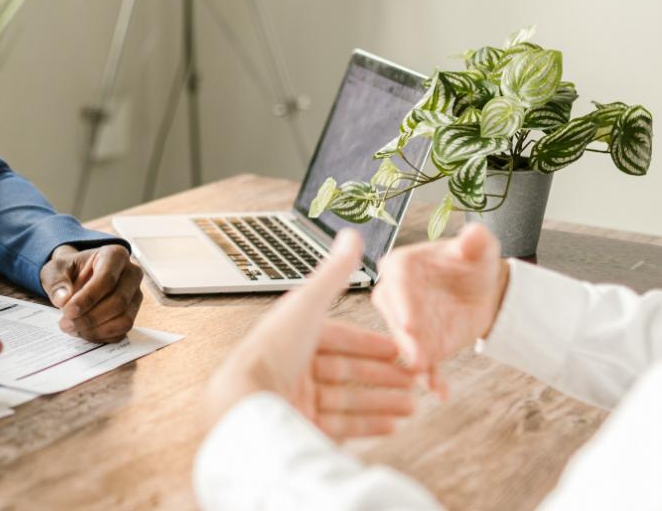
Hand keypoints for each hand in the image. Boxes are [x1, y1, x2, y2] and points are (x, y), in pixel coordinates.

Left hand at [40, 243, 143, 342]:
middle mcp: (132, 274)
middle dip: (90, 317)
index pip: (107, 279)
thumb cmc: (69, 271)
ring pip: (124, 320)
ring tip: (72, 328)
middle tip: (66, 324)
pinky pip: (121, 332)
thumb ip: (56, 281)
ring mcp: (135, 296)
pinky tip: (82, 331)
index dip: (87, 298)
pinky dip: (100, 336)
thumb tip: (63, 299)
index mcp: (115, 255)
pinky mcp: (132, 314)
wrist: (77, 278)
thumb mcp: (55, 270)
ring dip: (96, 330)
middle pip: (119, 301)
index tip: (67, 310)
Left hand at [204, 230, 417, 439]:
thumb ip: (334, 273)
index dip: (372, 344)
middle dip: (384, 376)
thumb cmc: (273, 351)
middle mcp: (294, 367)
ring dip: (383, 402)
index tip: (400, 349)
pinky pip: (341, 426)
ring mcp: (297, 399)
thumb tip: (352, 234)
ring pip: (349, 400)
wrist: (247, 404)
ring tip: (412, 406)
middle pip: (347, 371)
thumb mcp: (308, 304)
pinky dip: (369, 425)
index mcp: (294, 336)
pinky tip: (392, 426)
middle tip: (415, 380)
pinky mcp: (300, 427)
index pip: (340, 339)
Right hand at [370, 223, 509, 397]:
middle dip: (405, 338)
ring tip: (427, 376)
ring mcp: (406, 324)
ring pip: (406, 344)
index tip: (409, 322)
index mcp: (401, 265)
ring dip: (415, 361)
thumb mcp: (479, 248)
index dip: (402, 302)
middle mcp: (395, 296)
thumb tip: (474, 234)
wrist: (482, 290)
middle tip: (416, 356)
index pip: (396, 281)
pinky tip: (441, 391)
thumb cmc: (473, 262)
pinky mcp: (421, 346)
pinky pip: (424, 363)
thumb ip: (475, 241)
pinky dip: (431, 378)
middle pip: (395, 317)